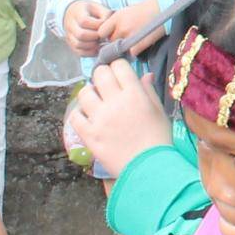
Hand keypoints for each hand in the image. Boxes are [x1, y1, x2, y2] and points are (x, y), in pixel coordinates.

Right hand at [61, 1, 112, 55]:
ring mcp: (69, 37)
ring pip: (79, 45)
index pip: (84, 21)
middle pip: (81, 35)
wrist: (75, 14)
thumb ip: (106, 14)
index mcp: (77, 13)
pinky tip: (100, 47)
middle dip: (96, 36)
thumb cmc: (91, 11)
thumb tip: (110, 27)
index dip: (97, 25)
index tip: (106, 25)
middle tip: (104, 35)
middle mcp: (70, 25)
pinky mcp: (72, 46)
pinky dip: (91, 52)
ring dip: (94, 45)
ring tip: (102, 41)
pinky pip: (80, 53)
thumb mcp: (99, 7)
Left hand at [69, 60, 171, 174]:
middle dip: (102, 76)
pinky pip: (75, 116)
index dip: (119, 67)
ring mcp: (99, 118)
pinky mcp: (89, 135)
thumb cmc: (158, 138)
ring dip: (90, 94)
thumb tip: (144, 74)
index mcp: (135, 94)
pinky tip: (88, 117)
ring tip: (96, 102)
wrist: (149, 168)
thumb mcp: (159, 111)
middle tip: (106, 86)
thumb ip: (149, 90)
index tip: (120, 75)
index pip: (119, 66)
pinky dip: (80, 114)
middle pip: (99, 74)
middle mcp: (115, 102)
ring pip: (84, 93)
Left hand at [109, 0, 166, 57]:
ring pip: (120, 49)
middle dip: (116, 41)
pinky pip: (131, 53)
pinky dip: (134, 52)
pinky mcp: (139, 44)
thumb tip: (107, 33)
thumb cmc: (145, 8)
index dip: (105, 35)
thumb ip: (115, 21)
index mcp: (116, 17)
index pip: (101, 32)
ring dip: (124, 48)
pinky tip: (139, 46)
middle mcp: (121, 27)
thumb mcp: (126, 11)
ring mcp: (130, 36)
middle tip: (124, 38)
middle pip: (111, 41)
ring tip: (132, 42)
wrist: (163, 8)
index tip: (110, 35)